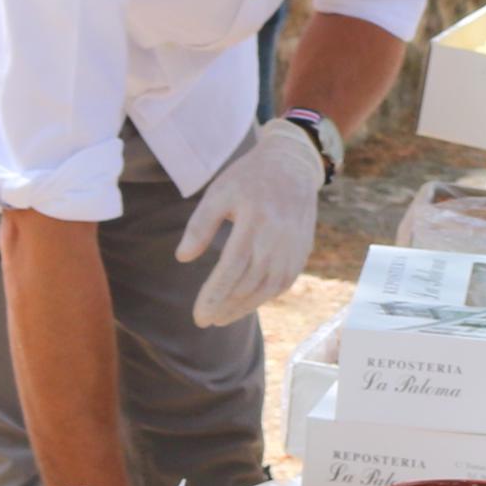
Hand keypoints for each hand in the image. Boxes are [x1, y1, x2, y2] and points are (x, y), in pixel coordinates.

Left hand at [176, 120, 326, 325]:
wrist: (293, 165)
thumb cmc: (249, 178)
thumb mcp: (219, 192)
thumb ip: (200, 225)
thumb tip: (183, 258)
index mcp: (255, 219)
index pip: (232, 267)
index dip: (215, 295)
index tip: (199, 316)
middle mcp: (278, 236)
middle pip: (250, 282)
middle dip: (226, 306)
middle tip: (206, 320)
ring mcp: (294, 246)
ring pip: (269, 288)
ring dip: (245, 307)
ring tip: (223, 317)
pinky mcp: (302, 251)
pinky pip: (284, 282)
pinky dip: (265, 297)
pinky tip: (247, 302)